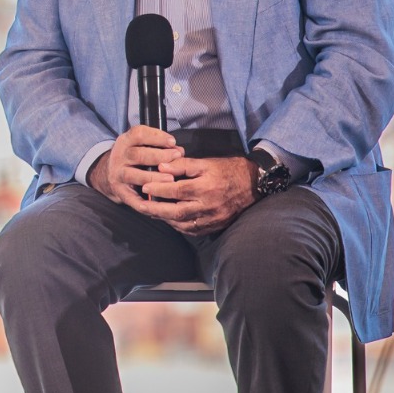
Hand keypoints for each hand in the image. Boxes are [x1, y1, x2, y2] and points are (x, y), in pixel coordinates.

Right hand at [86, 126, 182, 208]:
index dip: (156, 137)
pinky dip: (143, 202)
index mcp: (126, 142)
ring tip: (170, 178)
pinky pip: (131, 198)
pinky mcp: (119, 191)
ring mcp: (118, 175)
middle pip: (137, 154)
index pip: (138, 134)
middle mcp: (120, 157)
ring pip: (134, 175)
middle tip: (176, 157)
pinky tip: (156, 202)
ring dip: (153, 177)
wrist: (108, 174)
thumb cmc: (132, 159)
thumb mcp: (140, 145)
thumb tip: (179, 151)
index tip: (172, 141)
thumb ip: (159, 146)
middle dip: (159, 155)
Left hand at [139, 155, 255, 234]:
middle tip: (140, 206)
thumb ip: (182, 165)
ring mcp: (212, 219)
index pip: (176, 191)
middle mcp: (209, 206)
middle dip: (156, 210)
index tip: (145, 188)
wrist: (253, 184)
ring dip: (165, 219)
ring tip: (151, 212)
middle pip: (176, 212)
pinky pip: (192, 230)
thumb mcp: (205, 162)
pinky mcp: (215, 226)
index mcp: (206, 188)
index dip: (159, 190)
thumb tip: (160, 167)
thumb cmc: (227, 170)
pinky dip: (178, 225)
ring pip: (183, 223)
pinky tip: (169, 219)